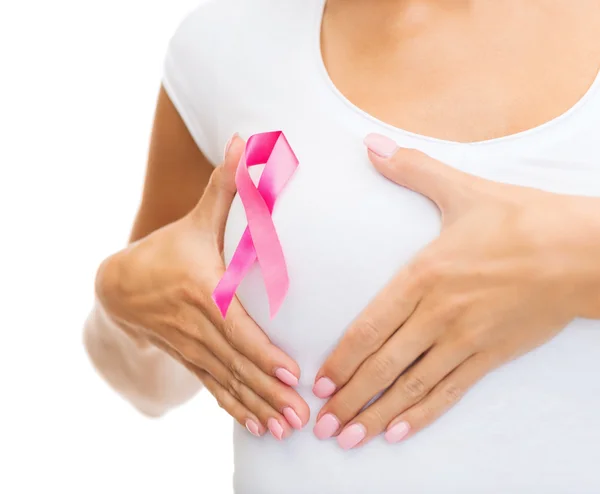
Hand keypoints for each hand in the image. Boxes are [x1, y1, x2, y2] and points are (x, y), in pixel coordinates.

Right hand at [96, 136, 308, 438]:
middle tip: (302, 415)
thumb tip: (245, 140)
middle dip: (270, 392)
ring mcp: (193, 348)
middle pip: (237, 364)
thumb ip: (225, 185)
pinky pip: (216, 390)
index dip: (262, 352)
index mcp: (203, 292)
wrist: (121, 286)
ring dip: (258, 408)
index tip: (292, 373)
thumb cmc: (170, 249)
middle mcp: (198, 326)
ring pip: (229, 383)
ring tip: (286, 430)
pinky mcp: (192, 360)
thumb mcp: (197, 218)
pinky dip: (238, 410)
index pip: (236, 328)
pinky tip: (260, 429)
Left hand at [313, 133, 599, 448]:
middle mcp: (439, 314)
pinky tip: (398, 433)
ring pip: (412, 386)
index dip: (342, 360)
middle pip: (384, 365)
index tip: (318, 384)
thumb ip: (411, 169)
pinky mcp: (491, 356)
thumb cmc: (521, 219)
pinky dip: (422, 415)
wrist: (582, 250)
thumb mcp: (461, 189)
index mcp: (424, 275)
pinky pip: (450, 392)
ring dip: (376, 415)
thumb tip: (370, 143)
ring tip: (347, 439)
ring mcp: (466, 340)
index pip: (371, 327)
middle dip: (348, 399)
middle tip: (318, 425)